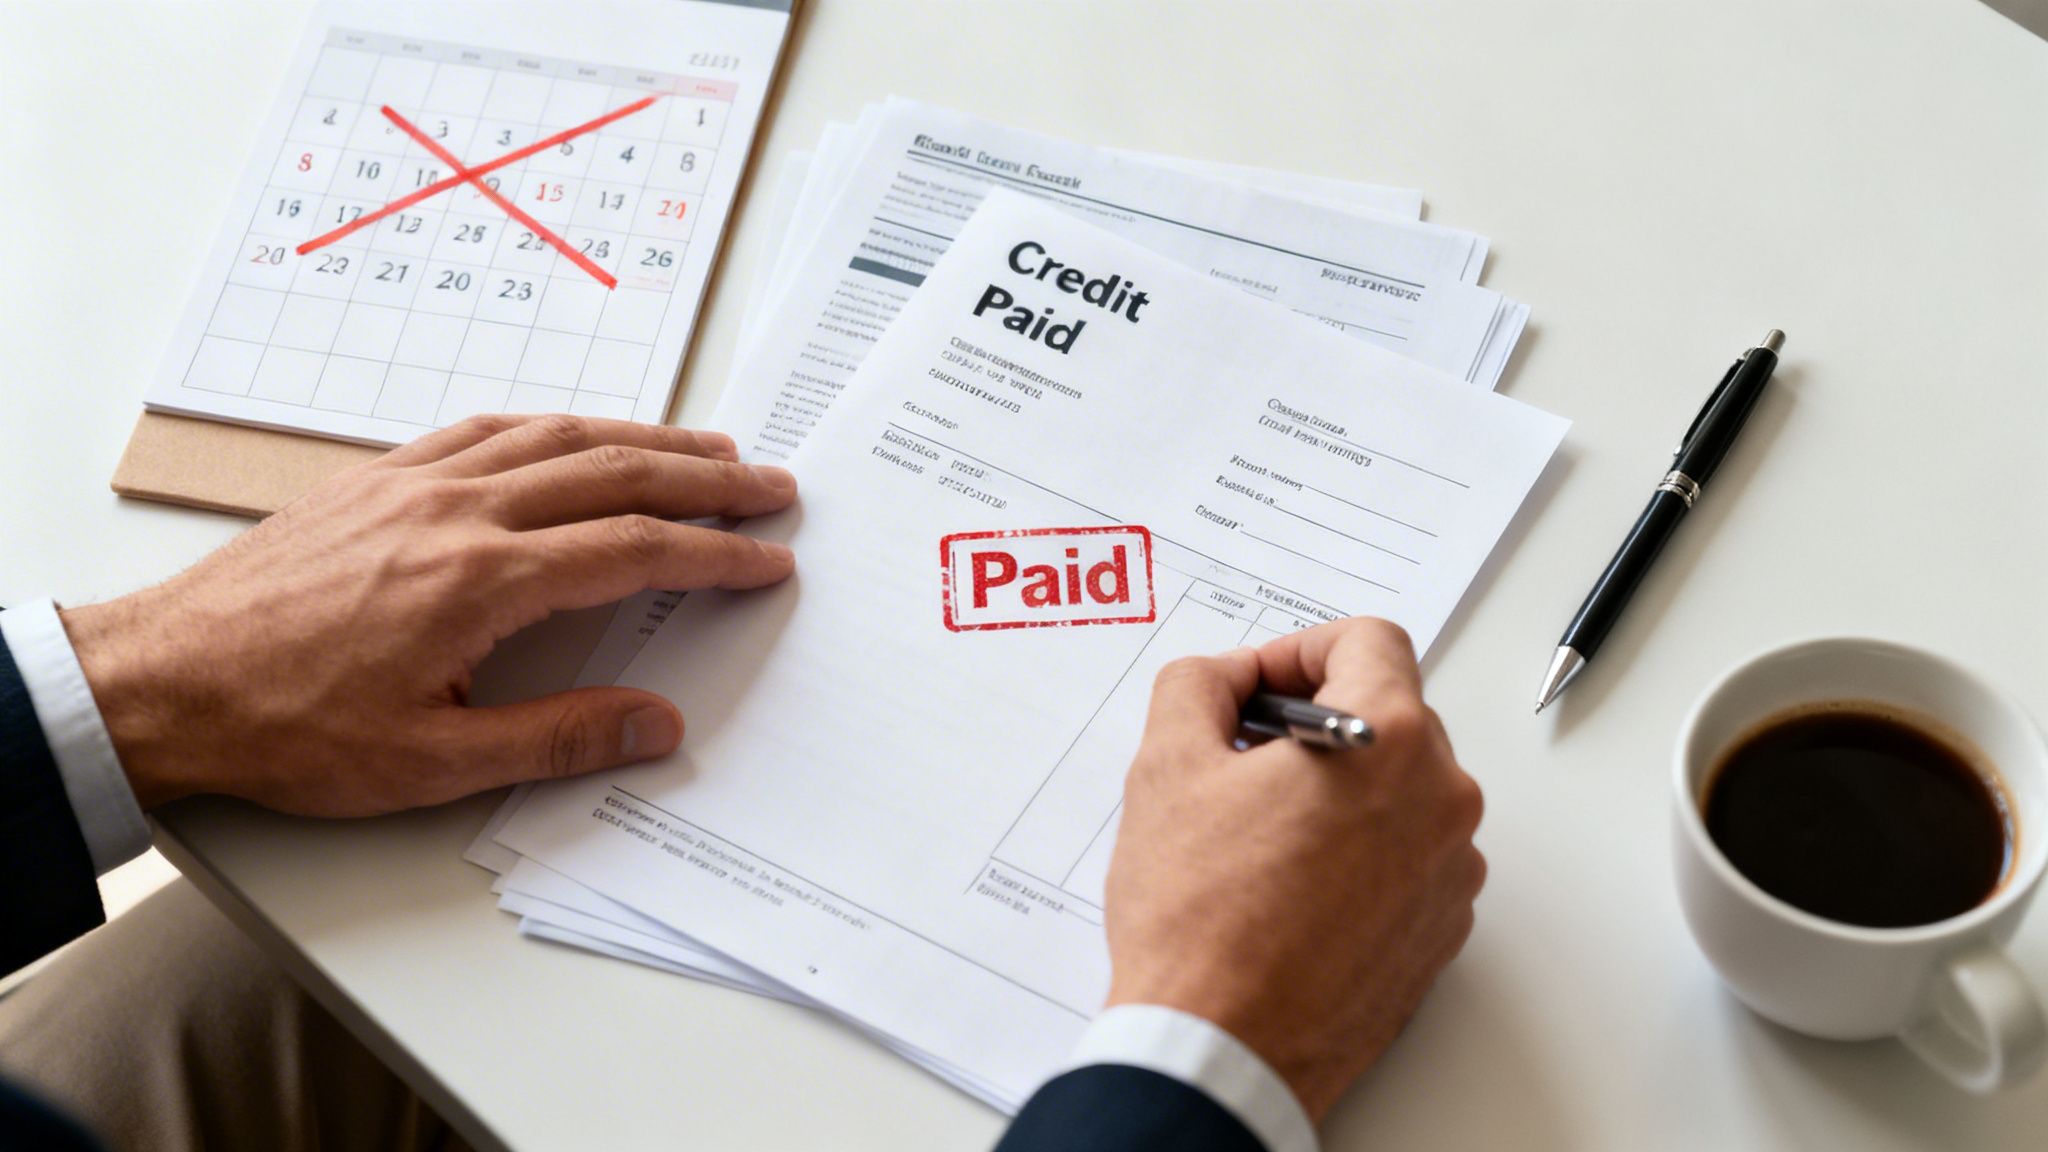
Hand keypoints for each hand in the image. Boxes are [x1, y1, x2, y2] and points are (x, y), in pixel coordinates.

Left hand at [61, 415, 796, 815]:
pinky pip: (489, 429)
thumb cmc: (287, 726)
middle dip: (703, 479)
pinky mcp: (379, 477)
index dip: (713, 552)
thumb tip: (654, 725)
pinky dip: (556, 426)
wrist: (167, 681)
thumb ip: (555, 739)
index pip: (632, 549)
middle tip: (769, 485)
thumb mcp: (431, 764)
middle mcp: (458, 511)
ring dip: (642, 438)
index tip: (767, 557)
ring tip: (703, 449)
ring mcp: (415, 482)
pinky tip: (579, 434)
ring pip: (556, 435)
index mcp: (481, 580)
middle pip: (612, 472)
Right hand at [1102, 617, 1483, 1119]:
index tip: (1256, 686)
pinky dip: (1357, 849)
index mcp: (1390, 740)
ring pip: (1400, 788)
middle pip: (1391, 711)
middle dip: (1315, 717)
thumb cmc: (1200, 919)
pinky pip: (1408, 856)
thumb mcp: (1168, 766)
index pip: (1368, 640)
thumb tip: (1223, 677)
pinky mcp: (1442, 931)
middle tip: (1241, 753)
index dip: (1298, 648)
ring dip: (1337, 786)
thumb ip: (1197, 686)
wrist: (1224, 1049)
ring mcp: (1452, 872)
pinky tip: (1288, 881)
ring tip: (1259, 828)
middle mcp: (1443, 800)